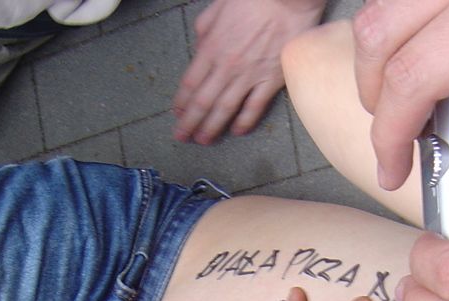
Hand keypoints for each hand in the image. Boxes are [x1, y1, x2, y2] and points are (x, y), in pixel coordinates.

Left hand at [173, 0, 325, 143]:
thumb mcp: (218, 7)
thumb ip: (205, 30)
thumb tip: (200, 48)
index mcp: (211, 47)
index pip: (190, 83)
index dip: (181, 102)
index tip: (176, 114)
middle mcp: (227, 66)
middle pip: (203, 102)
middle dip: (190, 122)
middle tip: (182, 137)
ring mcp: (250, 75)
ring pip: (225, 109)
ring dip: (212, 127)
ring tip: (203, 140)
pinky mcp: (271, 80)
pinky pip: (255, 106)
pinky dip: (245, 121)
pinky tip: (237, 131)